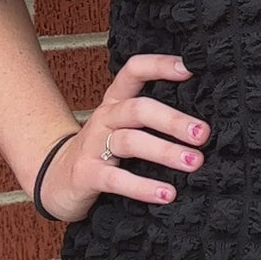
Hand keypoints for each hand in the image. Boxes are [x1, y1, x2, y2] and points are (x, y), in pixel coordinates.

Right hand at [37, 52, 210, 221]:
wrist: (55, 180)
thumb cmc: (102, 151)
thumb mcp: (124, 127)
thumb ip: (153, 120)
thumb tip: (204, 124)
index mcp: (116, 101)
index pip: (134, 70)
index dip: (160, 65)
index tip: (190, 68)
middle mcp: (105, 117)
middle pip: (138, 109)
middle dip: (173, 120)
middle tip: (204, 134)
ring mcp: (92, 146)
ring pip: (130, 141)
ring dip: (165, 151)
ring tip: (194, 163)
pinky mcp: (86, 175)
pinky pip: (116, 179)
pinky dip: (143, 187)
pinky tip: (167, 194)